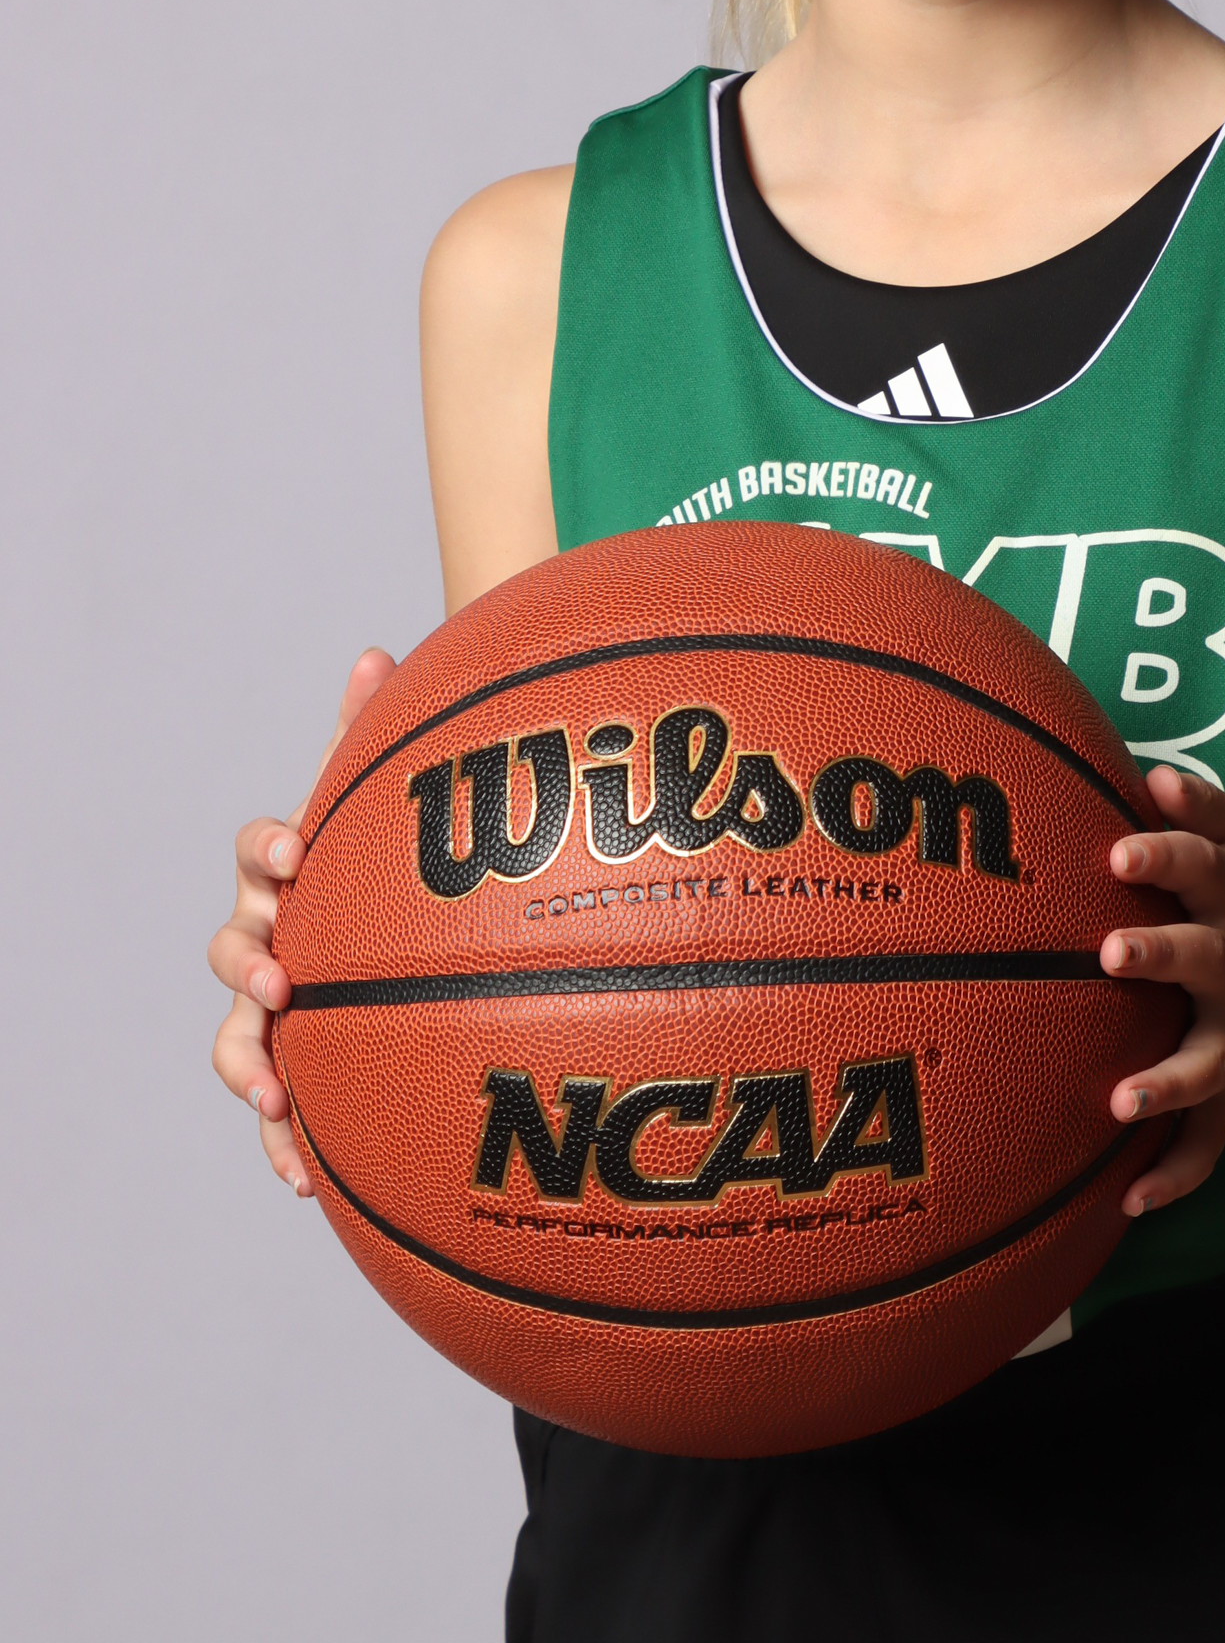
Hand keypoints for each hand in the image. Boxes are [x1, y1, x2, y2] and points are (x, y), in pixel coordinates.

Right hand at [208, 649, 394, 1194]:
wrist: (386, 927)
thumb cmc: (378, 856)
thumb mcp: (382, 800)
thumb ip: (374, 734)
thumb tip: (378, 651)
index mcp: (284, 871)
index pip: (255, 850)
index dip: (268, 848)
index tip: (296, 850)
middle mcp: (265, 935)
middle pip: (230, 948)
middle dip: (248, 964)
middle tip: (284, 978)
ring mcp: (272, 1006)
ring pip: (236, 1037)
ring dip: (251, 1065)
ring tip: (278, 1095)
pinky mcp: (294, 1064)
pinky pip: (277, 1110)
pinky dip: (283, 1143)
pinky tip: (305, 1183)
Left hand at [1100, 768, 1224, 1218]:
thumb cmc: (1213, 888)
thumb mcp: (1220, 837)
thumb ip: (1186, 804)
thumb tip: (1144, 770)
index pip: (1203, 857)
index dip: (1168, 846)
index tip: (1118, 849)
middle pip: (1204, 953)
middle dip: (1161, 953)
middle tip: (1111, 952)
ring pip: (1209, 1060)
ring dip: (1167, 1080)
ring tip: (1122, 1102)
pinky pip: (1206, 1141)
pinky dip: (1173, 1173)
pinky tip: (1129, 1200)